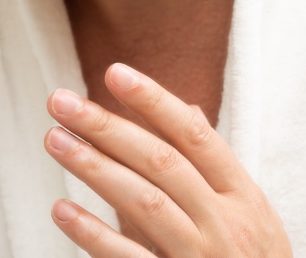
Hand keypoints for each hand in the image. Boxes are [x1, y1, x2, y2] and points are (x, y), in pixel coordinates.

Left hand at [44, 64, 291, 257]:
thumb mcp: (251, 216)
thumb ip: (214, 166)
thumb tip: (189, 109)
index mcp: (244, 198)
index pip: (195, 137)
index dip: (155, 102)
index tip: (113, 71)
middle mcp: (226, 225)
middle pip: (160, 163)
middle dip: (106, 126)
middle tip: (59, 100)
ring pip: (144, 202)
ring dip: (93, 167)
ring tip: (53, 139)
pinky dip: (95, 235)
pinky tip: (61, 211)